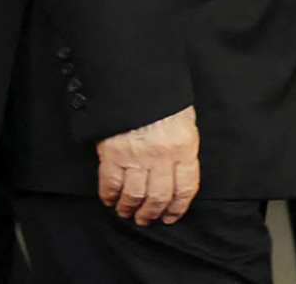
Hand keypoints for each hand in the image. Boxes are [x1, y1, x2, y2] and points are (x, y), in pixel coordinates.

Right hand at [96, 105, 198, 225]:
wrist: (133, 76)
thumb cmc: (160, 94)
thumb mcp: (183, 116)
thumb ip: (182, 143)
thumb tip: (178, 167)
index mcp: (184, 146)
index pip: (186, 187)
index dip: (178, 207)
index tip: (170, 216)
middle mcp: (162, 156)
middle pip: (159, 196)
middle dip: (151, 212)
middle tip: (145, 219)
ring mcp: (137, 156)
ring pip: (135, 195)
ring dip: (130, 208)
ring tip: (127, 212)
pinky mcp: (113, 153)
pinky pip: (111, 183)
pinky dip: (109, 195)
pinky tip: (110, 200)